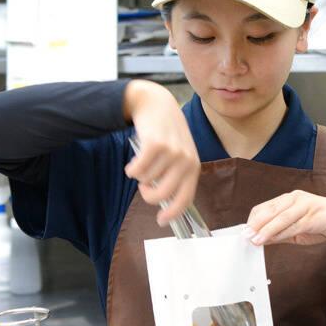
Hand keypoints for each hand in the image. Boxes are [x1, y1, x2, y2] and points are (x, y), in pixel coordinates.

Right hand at [122, 80, 199, 224]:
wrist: (157, 104)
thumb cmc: (166, 133)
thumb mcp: (179, 153)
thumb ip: (175, 176)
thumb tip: (165, 204)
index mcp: (193, 166)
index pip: (185, 198)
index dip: (173, 213)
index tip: (161, 221)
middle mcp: (186, 161)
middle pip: (162, 195)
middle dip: (148, 195)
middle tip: (144, 186)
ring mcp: (172, 152)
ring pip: (146, 181)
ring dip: (139, 175)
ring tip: (144, 161)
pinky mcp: (155, 145)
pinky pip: (136, 171)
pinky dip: (131, 169)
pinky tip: (134, 161)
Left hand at [245, 190, 325, 273]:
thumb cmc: (323, 225)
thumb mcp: (297, 231)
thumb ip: (280, 233)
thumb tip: (260, 239)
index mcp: (290, 199)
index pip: (265, 207)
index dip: (253, 220)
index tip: (244, 232)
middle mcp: (296, 198)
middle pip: (270, 210)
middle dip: (256, 225)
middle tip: (245, 237)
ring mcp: (306, 205)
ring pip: (281, 217)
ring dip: (266, 229)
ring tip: (255, 240)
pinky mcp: (315, 215)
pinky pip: (295, 225)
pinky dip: (281, 232)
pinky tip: (273, 239)